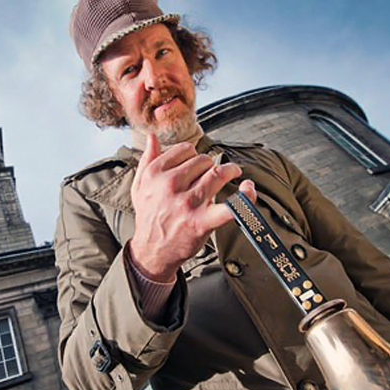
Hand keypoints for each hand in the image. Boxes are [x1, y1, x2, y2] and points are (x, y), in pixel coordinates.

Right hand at [129, 133, 256, 281]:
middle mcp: (170, 185)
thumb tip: (152, 137)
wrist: (151, 251)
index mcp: (155, 174)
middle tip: (213, 174)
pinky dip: (245, 197)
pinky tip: (249, 189)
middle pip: (203, 161)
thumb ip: (146, 159)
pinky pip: (230, 206)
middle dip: (210, 165)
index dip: (195, 155)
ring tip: (234, 173)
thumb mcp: (140, 187)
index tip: (198, 164)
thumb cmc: (149, 217)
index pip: (186, 150)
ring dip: (230, 171)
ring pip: (217, 174)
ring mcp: (188, 203)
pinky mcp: (202, 221)